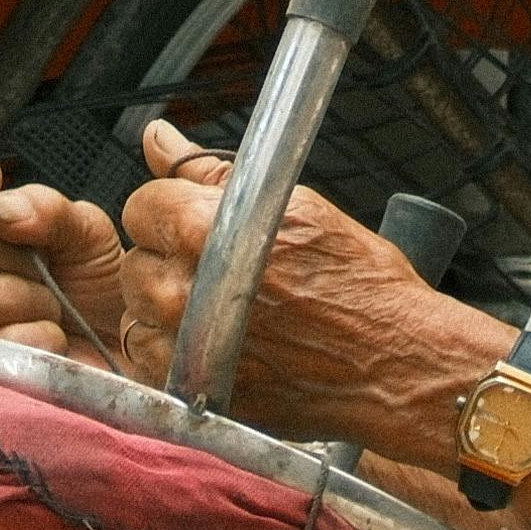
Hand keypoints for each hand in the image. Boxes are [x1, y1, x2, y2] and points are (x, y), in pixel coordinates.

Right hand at [0, 142, 166, 374]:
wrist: (122, 352)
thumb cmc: (90, 290)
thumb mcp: (80, 231)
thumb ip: (43, 208)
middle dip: (20, 256)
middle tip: (44, 276)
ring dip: (39, 302)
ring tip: (46, 315)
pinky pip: (8, 342)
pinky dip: (44, 339)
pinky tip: (45, 345)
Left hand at [110, 122, 498, 453]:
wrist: (396, 362)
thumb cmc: (360, 284)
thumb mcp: (293, 205)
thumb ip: (208, 171)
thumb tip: (158, 136)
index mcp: (202, 232)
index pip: (141, 205)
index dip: (171, 213)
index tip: (199, 227)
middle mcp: (183, 292)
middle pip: (135, 262)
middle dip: (169, 262)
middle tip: (221, 272)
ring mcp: (185, 348)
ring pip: (137, 315)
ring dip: (167, 311)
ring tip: (222, 313)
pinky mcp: (194, 393)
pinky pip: (152, 364)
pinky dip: (175, 355)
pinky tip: (218, 345)